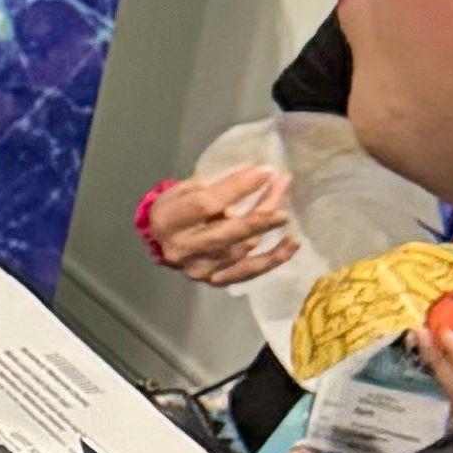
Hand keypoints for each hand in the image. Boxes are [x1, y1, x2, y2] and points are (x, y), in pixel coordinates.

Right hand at [140, 164, 294, 285]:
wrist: (160, 241)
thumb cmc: (175, 208)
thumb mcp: (185, 189)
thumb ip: (215, 186)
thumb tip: (256, 176)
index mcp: (168, 220)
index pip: (205, 204)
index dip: (236, 188)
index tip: (264, 171)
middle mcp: (182, 249)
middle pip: (225, 234)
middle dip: (257, 217)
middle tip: (282, 201)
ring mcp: (200, 269)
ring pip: (241, 251)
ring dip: (267, 229)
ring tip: (286, 211)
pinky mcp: (215, 280)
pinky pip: (250, 271)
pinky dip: (274, 257)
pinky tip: (291, 243)